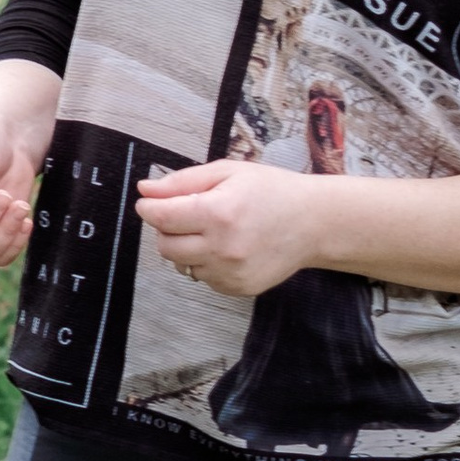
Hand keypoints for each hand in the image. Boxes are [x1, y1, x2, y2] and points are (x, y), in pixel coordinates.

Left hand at [135, 158, 321, 298]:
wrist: (314, 223)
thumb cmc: (272, 191)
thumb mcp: (228, 172)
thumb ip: (182, 181)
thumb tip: (145, 190)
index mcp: (218, 213)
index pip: (161, 218)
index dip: (148, 208)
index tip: (148, 202)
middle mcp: (222, 247)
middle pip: (165, 245)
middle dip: (166, 228)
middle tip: (184, 213)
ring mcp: (230, 272)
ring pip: (181, 264)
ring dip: (185, 246)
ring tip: (210, 229)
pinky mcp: (237, 288)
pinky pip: (203, 277)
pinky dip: (205, 262)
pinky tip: (225, 246)